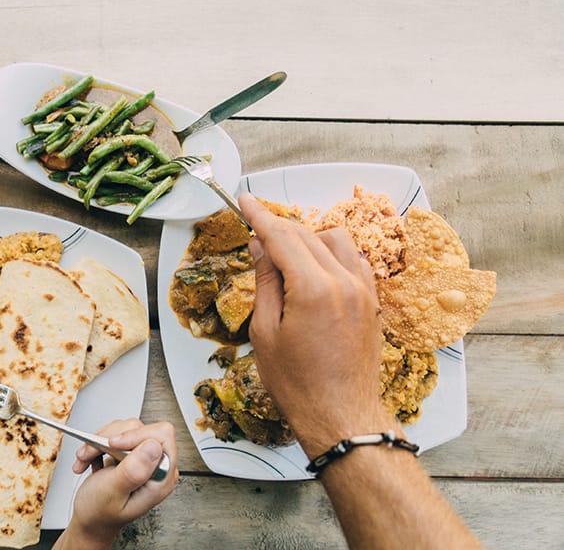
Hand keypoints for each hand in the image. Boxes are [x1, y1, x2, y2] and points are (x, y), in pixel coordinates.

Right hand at [55, 419, 177, 548]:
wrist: (90, 520)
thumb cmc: (100, 514)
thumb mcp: (112, 494)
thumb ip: (133, 472)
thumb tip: (154, 447)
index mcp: (160, 478)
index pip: (161, 436)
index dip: (135, 436)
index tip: (113, 444)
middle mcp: (156, 467)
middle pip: (140, 429)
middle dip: (110, 438)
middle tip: (92, 452)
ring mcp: (144, 459)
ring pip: (125, 429)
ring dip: (99, 441)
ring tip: (87, 458)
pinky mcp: (132, 453)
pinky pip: (116, 433)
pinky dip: (97, 443)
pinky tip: (90, 459)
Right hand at [238, 193, 395, 457]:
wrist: (342, 415)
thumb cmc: (297, 383)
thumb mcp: (266, 332)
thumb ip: (266, 282)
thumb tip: (260, 247)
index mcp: (313, 288)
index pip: (281, 237)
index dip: (259, 216)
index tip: (244, 201)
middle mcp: (343, 280)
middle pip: (307, 234)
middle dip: (279, 227)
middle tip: (255, 228)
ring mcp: (364, 289)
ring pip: (335, 240)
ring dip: (308, 238)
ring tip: (285, 255)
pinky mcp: (373, 301)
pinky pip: (354, 260)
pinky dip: (332, 253)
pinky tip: (316, 267)